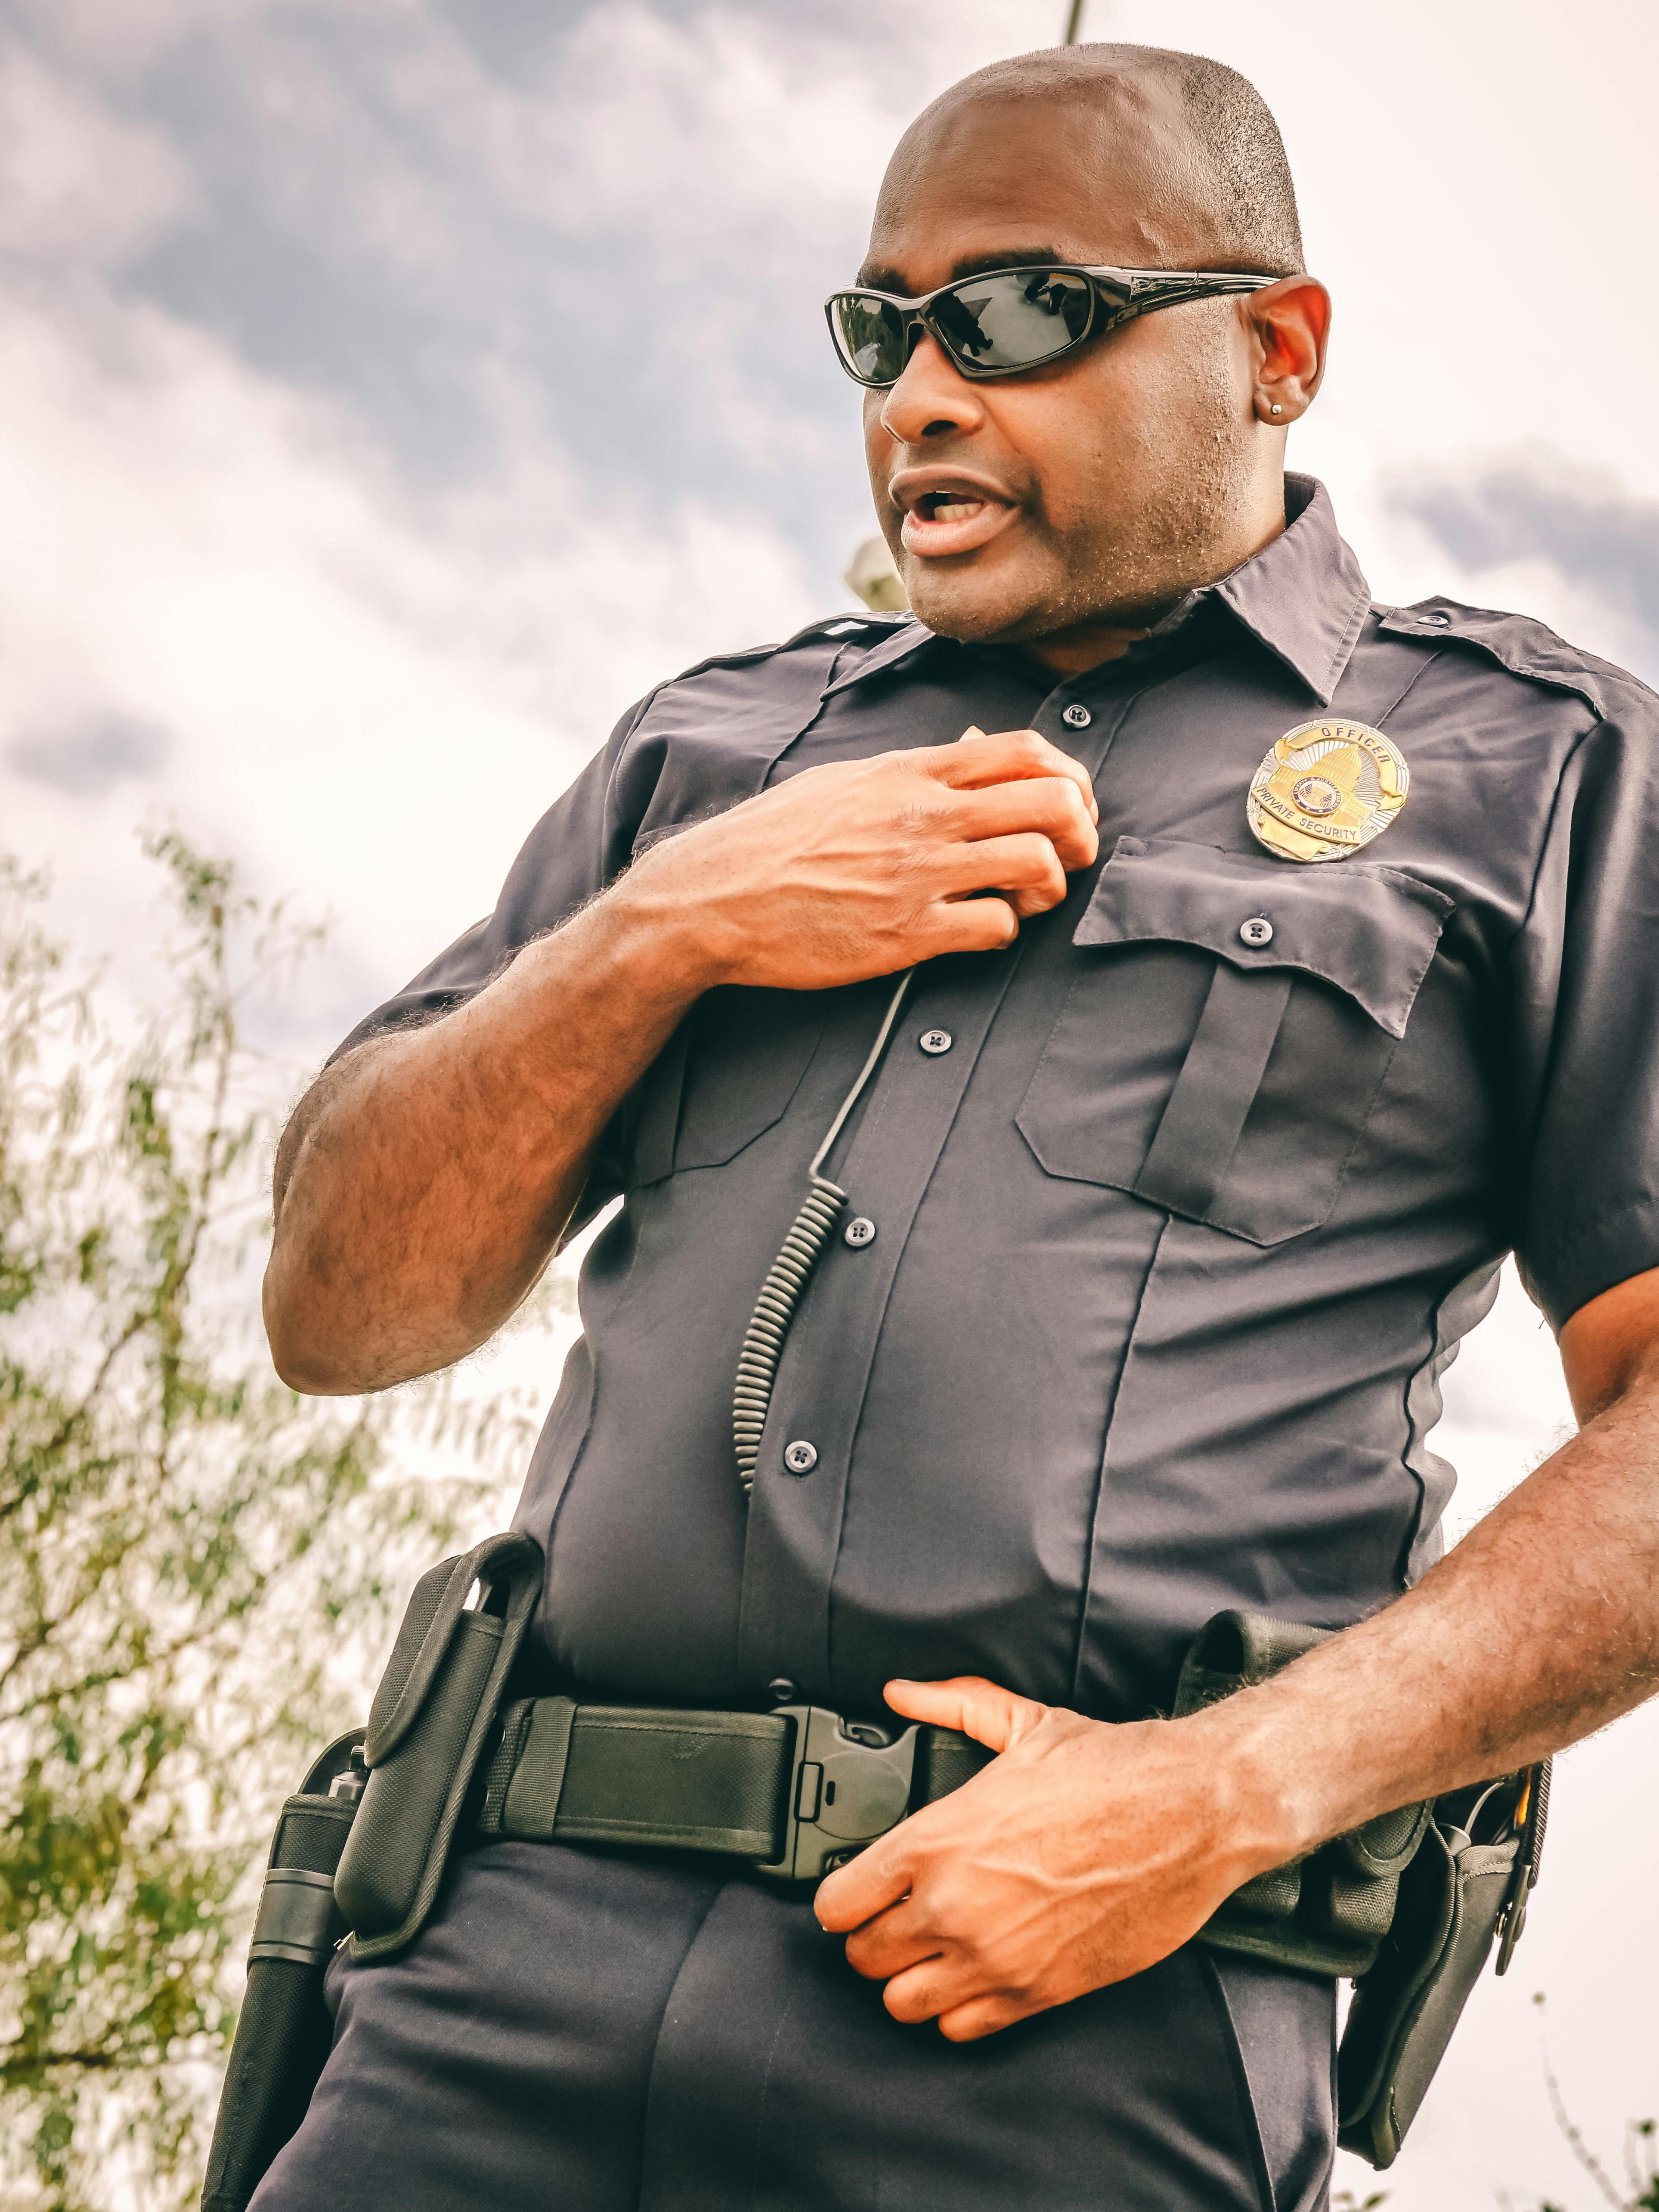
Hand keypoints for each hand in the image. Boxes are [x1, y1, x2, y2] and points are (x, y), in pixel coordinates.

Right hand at [608, 726, 1098, 992]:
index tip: (1067, 805)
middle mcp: (924, 814)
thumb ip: (912, 770)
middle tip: (1066, 857)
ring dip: (1049, 886)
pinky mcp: (907, 932)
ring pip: (1038, 863)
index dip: (1070, 778)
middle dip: (1079, 833)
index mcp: (911, 771)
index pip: (1026, 751)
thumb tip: (970, 751)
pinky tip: (979, 931)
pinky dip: (1005, 932)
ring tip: (1027, 898)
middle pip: (1052, 802)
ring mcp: (918, 873)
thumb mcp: (845, 781)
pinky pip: (996, 927)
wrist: (712, 896)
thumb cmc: (774, 839)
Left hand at [813, 1676, 1280, 2041]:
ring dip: (909, 1977)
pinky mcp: (1039, 1992)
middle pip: (863, 1959)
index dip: (841, 1896)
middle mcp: (954, 1907)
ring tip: (930, 1948)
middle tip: (895, 1915)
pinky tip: (973, 1973)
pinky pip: (962, 2028)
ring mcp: (995, 1957)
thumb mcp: (1023, 1722)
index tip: (856, 1888)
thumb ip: (952, 1705)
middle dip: (872, 1936)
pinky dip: (958, 2007)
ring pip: (904, 2002)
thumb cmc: (1113, 1771)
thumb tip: (904, 1693)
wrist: (1191, 1814)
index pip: (838, 1904)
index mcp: (938, 1840)